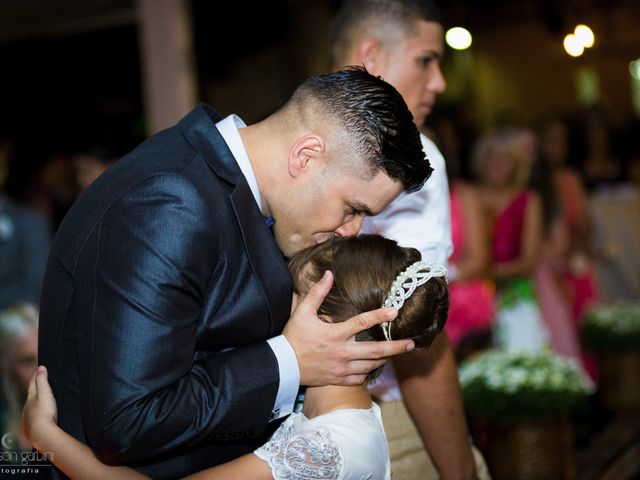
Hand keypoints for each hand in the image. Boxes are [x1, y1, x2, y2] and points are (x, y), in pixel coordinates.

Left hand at [22, 366, 57, 450]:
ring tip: (38, 400)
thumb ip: (43, 381)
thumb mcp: (46, 393)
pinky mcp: (30, 428)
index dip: (36, 376)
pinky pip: (31, 418)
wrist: (42, 434)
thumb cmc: (45, 413)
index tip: (39, 369)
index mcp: (30, 399)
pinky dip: (34, 414)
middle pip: (30, 396)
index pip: (32, 384)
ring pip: (29, 407)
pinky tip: (37, 417)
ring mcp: (27, 418)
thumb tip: (41, 368)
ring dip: (33, 402)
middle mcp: (26, 408)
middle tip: (38, 383)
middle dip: (34, 389)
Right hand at [283, 271, 414, 385]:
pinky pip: (361, 379)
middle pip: (376, 350)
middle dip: (396, 346)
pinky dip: (370, 372)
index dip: (380, 315)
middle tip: (412, 343)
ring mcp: (342, 368)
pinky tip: (375, 366)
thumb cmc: (293, 337)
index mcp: (335, 334)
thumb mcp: (302, 312)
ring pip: (371, 366)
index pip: (363, 322)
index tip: (395, 311)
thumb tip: (329, 274)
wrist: (283, 366)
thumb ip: (317, 292)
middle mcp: (342, 352)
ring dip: (386, 359)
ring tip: (397, 353)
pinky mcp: (339, 380)